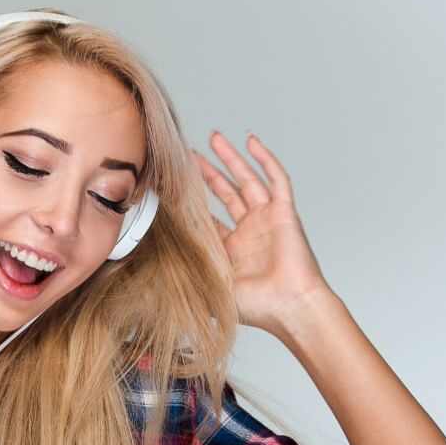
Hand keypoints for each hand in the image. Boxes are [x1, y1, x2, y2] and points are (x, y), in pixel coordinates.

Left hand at [191, 131, 332, 337]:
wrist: (289, 306)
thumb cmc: (257, 307)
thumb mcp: (212, 293)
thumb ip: (188, 285)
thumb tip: (156, 289)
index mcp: (231, 250)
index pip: (207, 217)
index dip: (191, 201)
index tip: (172, 186)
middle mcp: (249, 231)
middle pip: (224, 192)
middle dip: (206, 172)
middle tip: (188, 154)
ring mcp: (267, 219)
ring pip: (246, 179)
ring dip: (230, 158)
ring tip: (214, 138)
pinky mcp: (285, 212)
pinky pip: (276, 179)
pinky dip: (264, 159)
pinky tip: (251, 141)